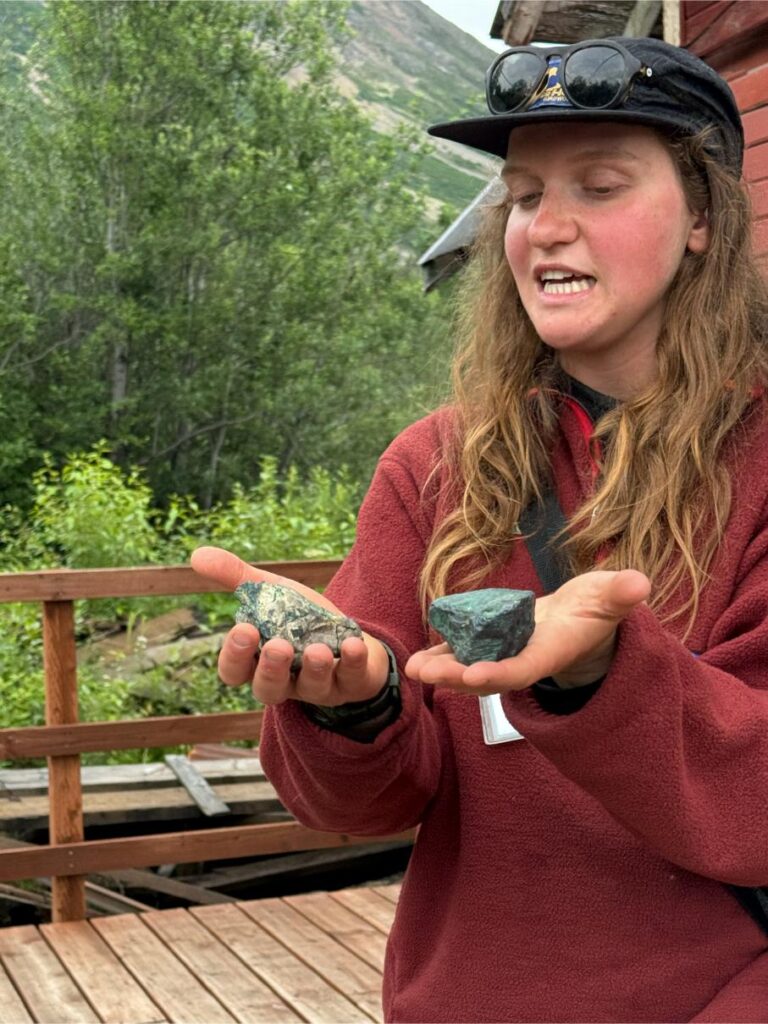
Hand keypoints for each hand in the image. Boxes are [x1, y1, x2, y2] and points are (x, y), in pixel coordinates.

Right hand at [190, 546, 389, 705]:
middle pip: (268, 689)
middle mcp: (285, 681)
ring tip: (317, 649)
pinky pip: (351, 679)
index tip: (244, 630)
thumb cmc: (300, 619)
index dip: (236, 657)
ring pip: (310, 689)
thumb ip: (236, 577)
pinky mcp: (351, 683)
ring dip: (313, 669)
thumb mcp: (270, 594)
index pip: (234, 672)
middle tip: (278, 645)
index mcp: (258, 662)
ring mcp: (318, 686)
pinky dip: (352, 662)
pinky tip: (353, 645)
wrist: (350, 636)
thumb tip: (196, 555)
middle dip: (272, 668)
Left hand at [405, 569, 650, 695]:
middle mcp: (525, 659)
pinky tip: (418, 656)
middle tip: (425, 674)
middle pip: (488, 674)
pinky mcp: (494, 642)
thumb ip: (621, 593)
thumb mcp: (612, 596)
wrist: (583, 619)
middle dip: (457, 676)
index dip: (500, 673)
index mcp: (551, 651)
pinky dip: (443, 654)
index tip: (473, 676)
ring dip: (443, 668)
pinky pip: (466, 652)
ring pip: (471, 666)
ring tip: (414, 668)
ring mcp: (507, 653)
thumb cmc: (599, 607)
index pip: (524, 668)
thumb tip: (640, 583)